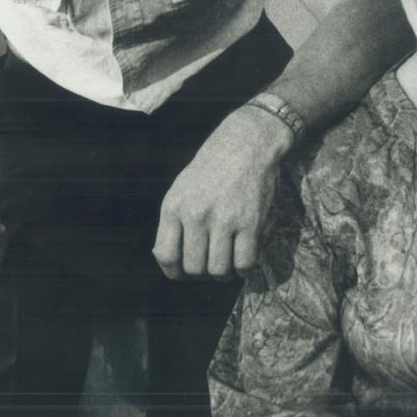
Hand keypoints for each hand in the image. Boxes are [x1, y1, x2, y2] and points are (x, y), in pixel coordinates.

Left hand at [152, 105, 292, 279]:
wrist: (246, 143)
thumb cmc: (212, 168)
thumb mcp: (181, 188)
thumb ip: (173, 222)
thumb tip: (166, 260)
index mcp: (174, 206)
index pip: (165, 256)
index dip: (174, 272)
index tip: (184, 273)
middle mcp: (196, 215)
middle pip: (193, 269)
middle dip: (202, 273)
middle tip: (210, 262)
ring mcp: (224, 220)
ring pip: (218, 271)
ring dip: (224, 273)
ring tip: (227, 260)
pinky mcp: (251, 223)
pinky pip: (244, 264)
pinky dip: (244, 268)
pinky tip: (243, 255)